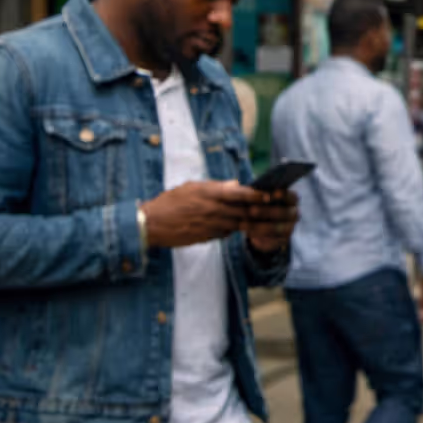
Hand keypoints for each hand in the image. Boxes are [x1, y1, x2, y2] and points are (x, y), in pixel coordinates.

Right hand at [142, 180, 264, 248]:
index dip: (257, 195)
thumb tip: (236, 184)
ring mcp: (210, 225)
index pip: (241, 193)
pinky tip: (235, 226)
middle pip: (244, 211)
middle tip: (271, 209)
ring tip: (257, 219)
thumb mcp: (192, 187)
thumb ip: (216, 186)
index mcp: (210, 193)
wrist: (151, 224)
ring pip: (238, 224)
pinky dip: (232, 230)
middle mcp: (213, 209)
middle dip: (259, 211)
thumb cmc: (170, 202)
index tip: (269, 195)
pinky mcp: (207, 237)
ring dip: (248, 222)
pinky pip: (226, 234)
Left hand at [241, 188, 298, 252]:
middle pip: (284, 213)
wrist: (262, 224)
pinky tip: (248, 233)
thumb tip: (248, 189)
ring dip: (259, 226)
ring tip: (243, 224)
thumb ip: (259, 194)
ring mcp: (290, 227)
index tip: (269, 194)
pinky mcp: (283, 240)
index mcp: (292, 200)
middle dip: (266, 211)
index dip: (283, 195)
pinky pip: (272, 239)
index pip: (292, 196)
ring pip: (277, 228)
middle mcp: (294, 213)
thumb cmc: (260, 204)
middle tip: (251, 210)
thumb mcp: (260, 197)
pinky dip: (259, 236)